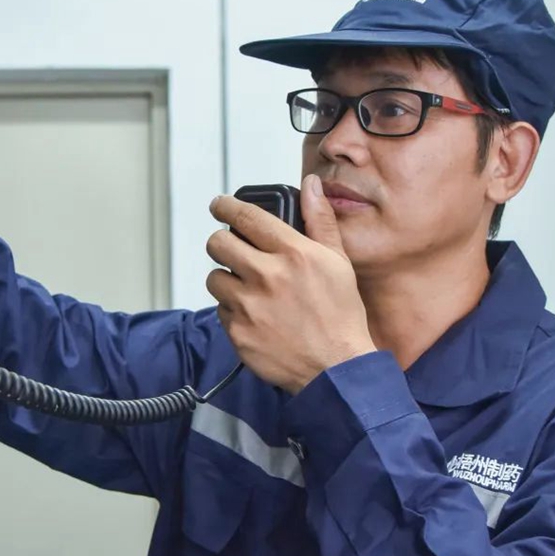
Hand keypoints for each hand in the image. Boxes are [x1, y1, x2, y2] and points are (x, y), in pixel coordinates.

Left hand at [206, 174, 375, 392]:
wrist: (336, 369)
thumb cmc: (340, 316)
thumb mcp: (338, 262)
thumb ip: (320, 221)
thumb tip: (311, 186)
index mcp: (293, 253)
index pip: (246, 216)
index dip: (226, 206)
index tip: (219, 205)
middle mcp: (267, 276)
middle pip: (217, 243)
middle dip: (222, 243)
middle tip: (233, 250)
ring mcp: (249, 306)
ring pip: (214, 278)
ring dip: (226, 279)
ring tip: (249, 289)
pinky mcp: (238, 332)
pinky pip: (221, 310)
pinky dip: (233, 310)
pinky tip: (256, 316)